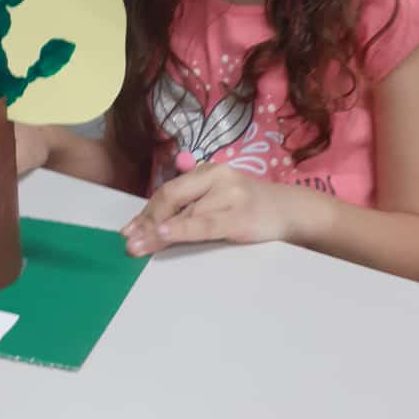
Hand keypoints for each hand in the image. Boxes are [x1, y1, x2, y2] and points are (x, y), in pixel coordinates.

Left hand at [121, 164, 305, 255]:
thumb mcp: (219, 195)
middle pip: (171, 197)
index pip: (168, 190)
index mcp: (207, 171)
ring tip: (138, 247)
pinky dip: (182, 229)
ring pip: (185, 213)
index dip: (146, 211)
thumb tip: (154, 221)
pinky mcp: (239, 216)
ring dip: (157, 232)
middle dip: (146, 221)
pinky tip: (165, 234)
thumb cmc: (250, 206)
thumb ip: (193, 200)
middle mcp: (215, 176)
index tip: (128, 230)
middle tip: (128, 241)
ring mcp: (228, 195)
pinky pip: (204, 224)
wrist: (290, 210)